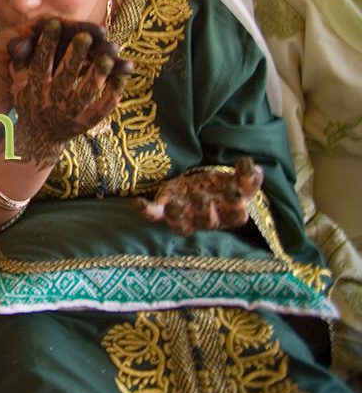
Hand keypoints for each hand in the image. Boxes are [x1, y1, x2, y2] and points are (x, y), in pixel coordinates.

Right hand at [9, 18, 132, 164]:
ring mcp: (71, 114)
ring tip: (109, 53)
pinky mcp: (87, 123)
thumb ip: (20, 61)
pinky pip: (103, 107)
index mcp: (34, 89)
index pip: (40, 63)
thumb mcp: (18, 83)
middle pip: (65, 76)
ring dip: (98, 72)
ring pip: (86, 92)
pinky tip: (122, 73)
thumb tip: (18, 38)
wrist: (39, 137)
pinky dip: (114, 90)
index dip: (46, 43)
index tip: (55, 23)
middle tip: (84, 35)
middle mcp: (51, 102)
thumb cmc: (30, 101)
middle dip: (75, 55)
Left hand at [134, 157, 262, 235]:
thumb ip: (247, 177)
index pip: (236, 215)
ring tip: (174, 206)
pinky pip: (153, 215)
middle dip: (204, 210)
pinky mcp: (164, 210)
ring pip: (182, 225)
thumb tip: (253, 168)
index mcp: (228, 212)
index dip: (235, 204)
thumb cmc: (220, 186)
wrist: (198, 188)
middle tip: (201, 195)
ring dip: (178, 216)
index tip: (233, 189)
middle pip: (208, 221)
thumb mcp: (237, 180)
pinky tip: (138, 202)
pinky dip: (146, 210)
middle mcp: (207, 218)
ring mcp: (185, 216)